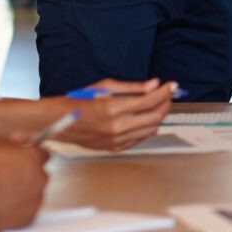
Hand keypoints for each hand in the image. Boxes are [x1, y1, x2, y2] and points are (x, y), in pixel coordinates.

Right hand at [0, 141, 47, 231]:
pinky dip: (17, 208)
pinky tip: (0, 205)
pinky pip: (26, 210)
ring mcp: (34, 200)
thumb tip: (20, 141)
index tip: (21, 158)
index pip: (42, 153)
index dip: (29, 155)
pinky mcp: (27, 218)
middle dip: (26, 174)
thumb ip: (11, 142)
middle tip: (5, 176)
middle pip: (38, 174)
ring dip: (22, 192)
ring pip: (33, 193)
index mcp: (32, 158)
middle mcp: (38, 179)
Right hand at [56, 81, 174, 150]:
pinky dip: (148, 127)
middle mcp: (118, 127)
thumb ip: (132, 87)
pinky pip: (140, 138)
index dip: (164, 92)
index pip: (149, 101)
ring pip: (151, 129)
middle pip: (155, 116)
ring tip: (157, 105)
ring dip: (158, 116)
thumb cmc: (79, 101)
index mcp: (114, 109)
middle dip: (166, 104)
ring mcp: (117, 140)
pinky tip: (145, 118)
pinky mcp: (115, 147)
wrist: (59, 123)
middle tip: (168, 95)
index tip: (172, 85)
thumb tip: (154, 84)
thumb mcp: (104, 87)